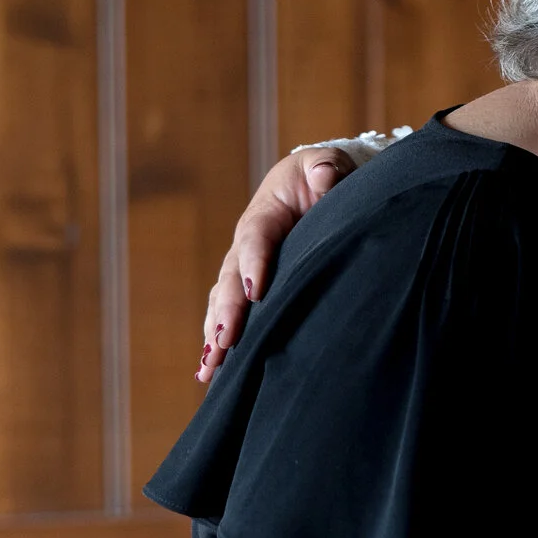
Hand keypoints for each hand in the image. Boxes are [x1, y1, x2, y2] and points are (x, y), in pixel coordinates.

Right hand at [196, 146, 354, 379]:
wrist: (311, 187)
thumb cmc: (321, 174)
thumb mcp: (326, 163)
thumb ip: (327, 168)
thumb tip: (324, 176)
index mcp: (264, 214)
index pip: (256, 238)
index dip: (255, 263)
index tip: (256, 291)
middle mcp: (245, 245)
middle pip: (230, 279)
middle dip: (227, 311)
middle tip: (225, 341)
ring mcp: (242, 268)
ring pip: (222, 302)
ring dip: (215, 333)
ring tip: (211, 366)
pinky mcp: (246, 288)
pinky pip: (227, 314)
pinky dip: (217, 341)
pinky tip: (211, 373)